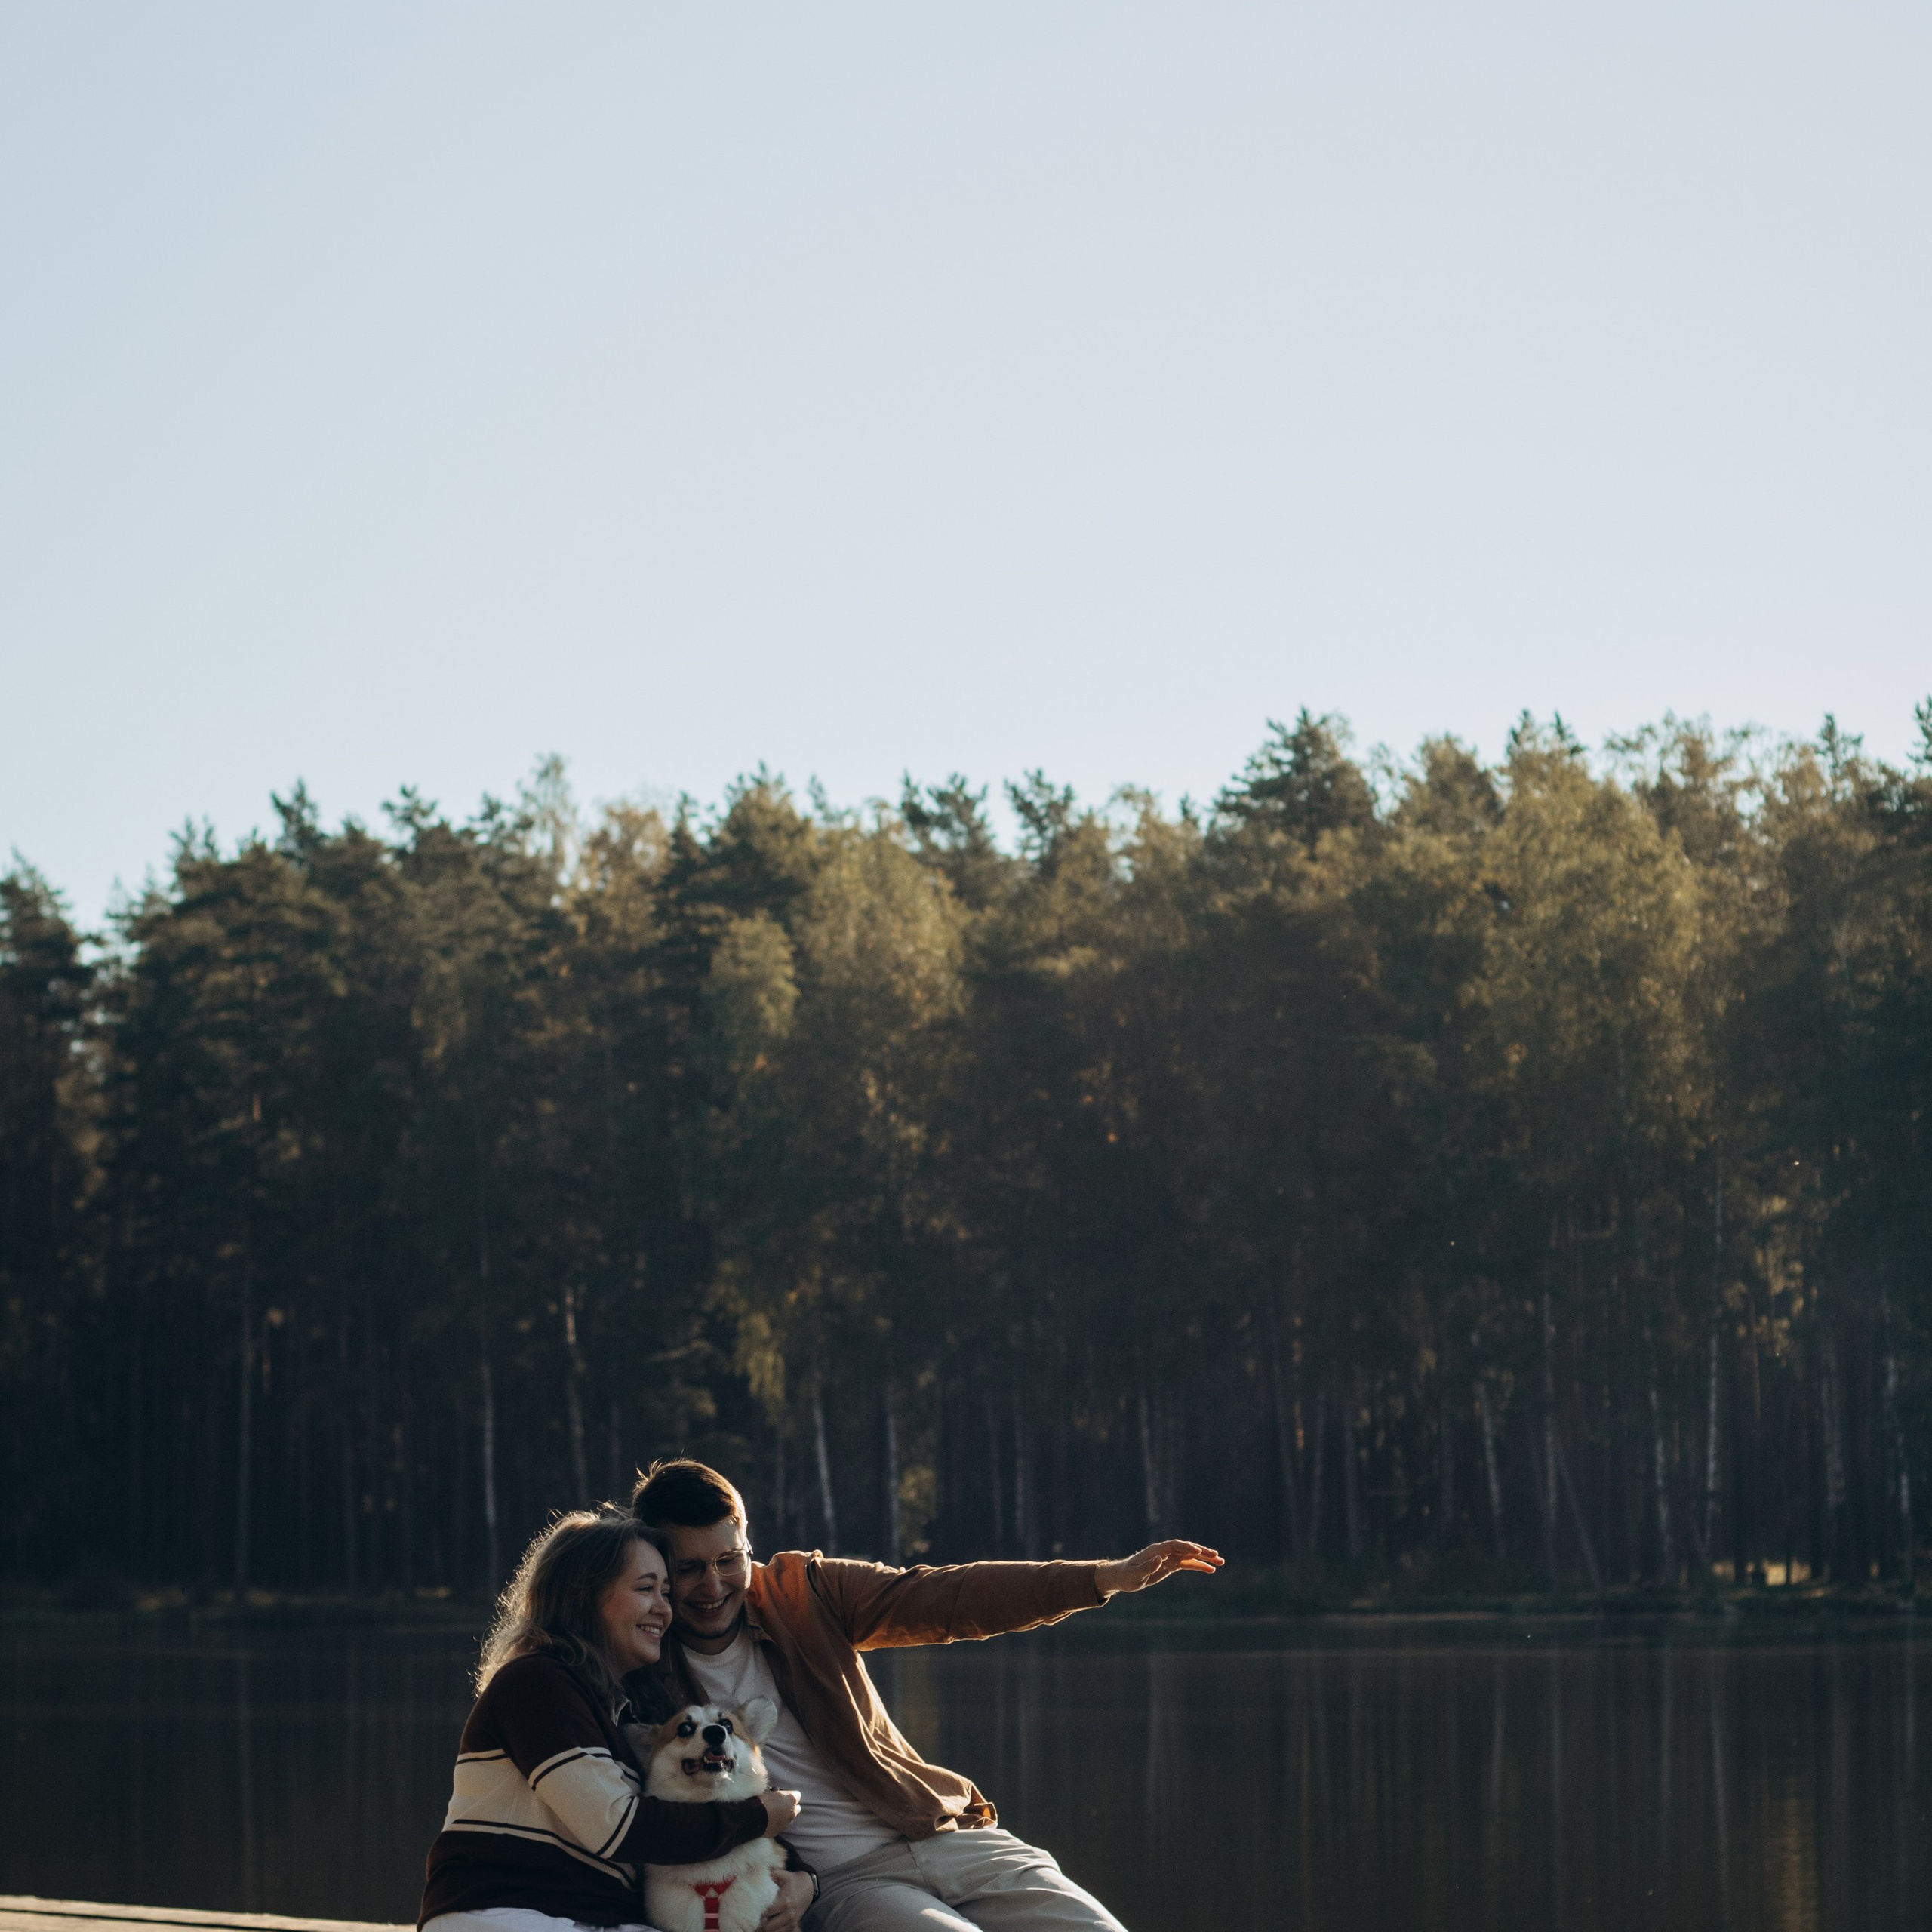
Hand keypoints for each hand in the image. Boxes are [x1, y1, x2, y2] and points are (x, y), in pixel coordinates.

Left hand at [757, 1868, 813, 1931]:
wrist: (808, 1888)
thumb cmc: (793, 1881)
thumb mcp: (783, 1875)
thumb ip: (772, 1874)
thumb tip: (758, 1874)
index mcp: (785, 1901)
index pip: (766, 1913)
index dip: (757, 1912)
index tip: (753, 1909)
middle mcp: (789, 1914)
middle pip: (767, 1927)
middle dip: (760, 1923)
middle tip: (754, 1917)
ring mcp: (792, 1922)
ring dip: (766, 1928)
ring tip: (761, 1921)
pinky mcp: (793, 1926)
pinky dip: (773, 1930)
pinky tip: (769, 1924)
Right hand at [759, 1787, 802, 1833]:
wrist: (753, 1817)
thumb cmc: (761, 1800)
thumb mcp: (770, 1791)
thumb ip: (778, 1794)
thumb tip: (776, 1795)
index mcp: (792, 1799)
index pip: (797, 1795)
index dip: (789, 1794)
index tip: (782, 1795)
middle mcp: (792, 1812)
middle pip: (796, 1808)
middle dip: (790, 1807)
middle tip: (780, 1805)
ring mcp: (786, 1823)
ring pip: (789, 1819)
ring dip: (784, 1816)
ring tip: (772, 1814)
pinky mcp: (779, 1831)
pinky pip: (781, 1826)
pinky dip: (777, 1824)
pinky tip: (768, 1821)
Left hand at [1096, 1540, 1223, 1596]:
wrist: (1123, 1577)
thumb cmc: (1127, 1575)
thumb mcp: (1136, 1574)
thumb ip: (1148, 1566)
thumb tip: (1160, 1558)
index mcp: (1156, 1550)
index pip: (1175, 1545)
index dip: (1187, 1547)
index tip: (1198, 1551)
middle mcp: (1164, 1551)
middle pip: (1186, 1548)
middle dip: (1201, 1551)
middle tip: (1217, 1556)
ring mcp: (1169, 1558)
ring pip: (1189, 1556)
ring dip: (1204, 1558)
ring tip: (1220, 1562)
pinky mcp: (1170, 1565)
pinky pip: (1187, 1564)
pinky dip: (1198, 1566)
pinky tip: (1210, 1569)